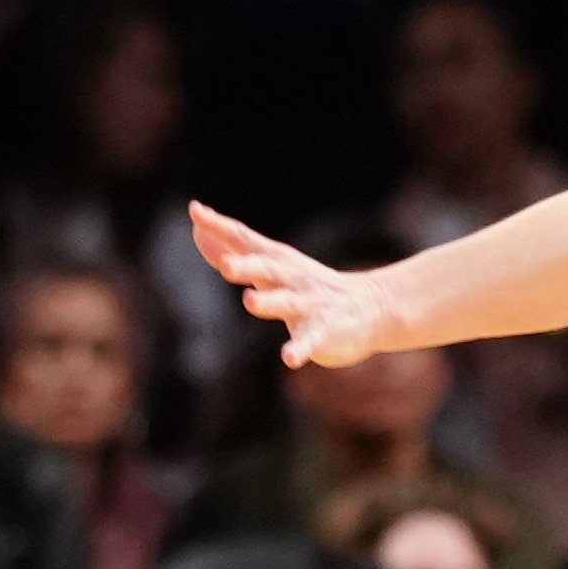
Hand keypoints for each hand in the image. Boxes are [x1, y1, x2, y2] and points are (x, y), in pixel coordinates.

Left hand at [189, 201, 393, 367]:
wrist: (372, 307)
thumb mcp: (271, 265)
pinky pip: (309, 341)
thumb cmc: (310, 286)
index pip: (244, 239)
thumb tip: (198, 232)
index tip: (195, 210)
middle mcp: (291, 278)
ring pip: (286, 302)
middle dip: (246, 266)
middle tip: (225, 266)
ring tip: (250, 301)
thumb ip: (233, 251)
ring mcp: (309, 304)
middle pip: (266, 268)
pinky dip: (299, 349)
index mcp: (276, 261)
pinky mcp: (323, 331)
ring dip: (269, 302)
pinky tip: (289, 358)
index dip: (219, 226)